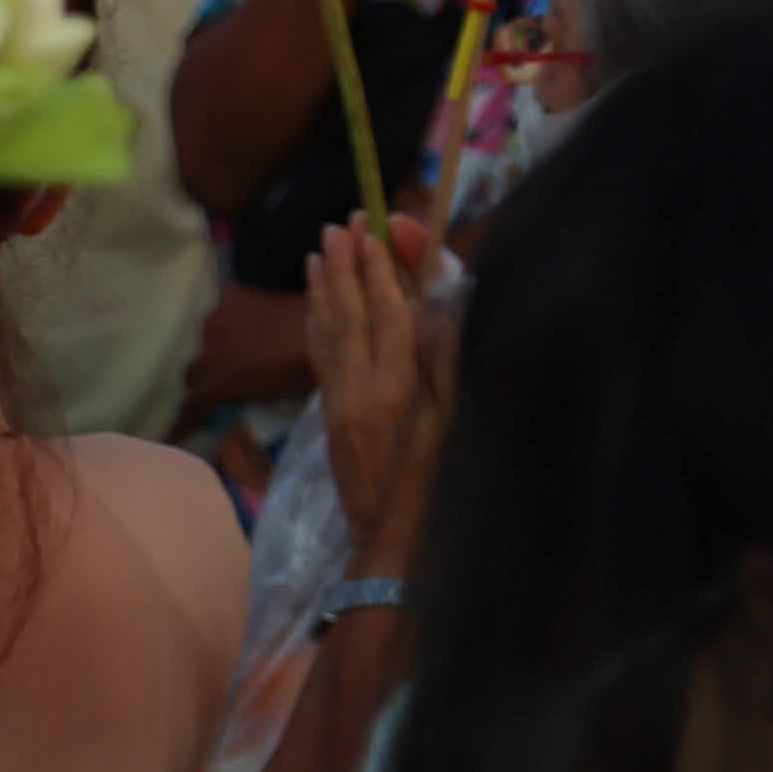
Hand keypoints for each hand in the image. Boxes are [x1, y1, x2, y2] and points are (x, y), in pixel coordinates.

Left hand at [305, 218, 451, 575]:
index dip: (382, 269)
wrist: (392, 548)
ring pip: (327, 333)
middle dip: (345, 266)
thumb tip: (441, 313)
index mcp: (397, 389)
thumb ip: (448, 370)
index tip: (376, 229)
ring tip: (318, 250)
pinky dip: (316, 324)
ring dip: (323, 287)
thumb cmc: (440, 492)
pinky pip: (320, 359)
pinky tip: (314, 308)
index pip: (388, 314)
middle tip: (340, 223)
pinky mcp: (332, 419)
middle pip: (350, 314)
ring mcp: (340, 404)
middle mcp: (360, 390)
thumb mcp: (458, 430)